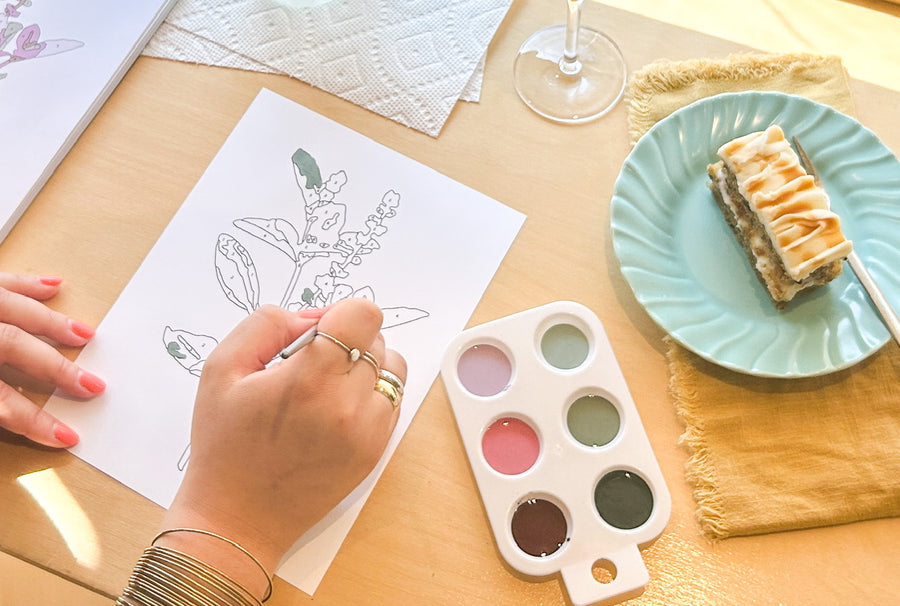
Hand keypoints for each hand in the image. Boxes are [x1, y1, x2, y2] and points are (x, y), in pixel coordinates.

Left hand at [0, 273, 104, 446]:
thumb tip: (7, 419)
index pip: (2, 401)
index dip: (35, 421)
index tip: (66, 438)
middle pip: (15, 347)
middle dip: (57, 369)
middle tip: (92, 386)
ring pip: (13, 309)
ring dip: (52, 324)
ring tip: (85, 335)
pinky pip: (1, 280)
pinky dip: (28, 283)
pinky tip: (53, 287)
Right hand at [158, 299, 405, 594]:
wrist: (238, 519)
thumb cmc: (224, 445)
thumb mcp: (222, 369)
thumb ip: (268, 324)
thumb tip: (312, 318)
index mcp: (310, 381)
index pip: (364, 315)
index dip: (339, 313)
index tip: (316, 331)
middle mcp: (349, 406)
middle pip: (378, 339)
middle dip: (347, 340)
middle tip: (309, 364)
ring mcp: (369, 432)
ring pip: (392, 368)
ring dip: (365, 365)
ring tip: (327, 385)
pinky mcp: (377, 452)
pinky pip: (392, 401)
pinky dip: (370, 395)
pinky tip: (335, 409)